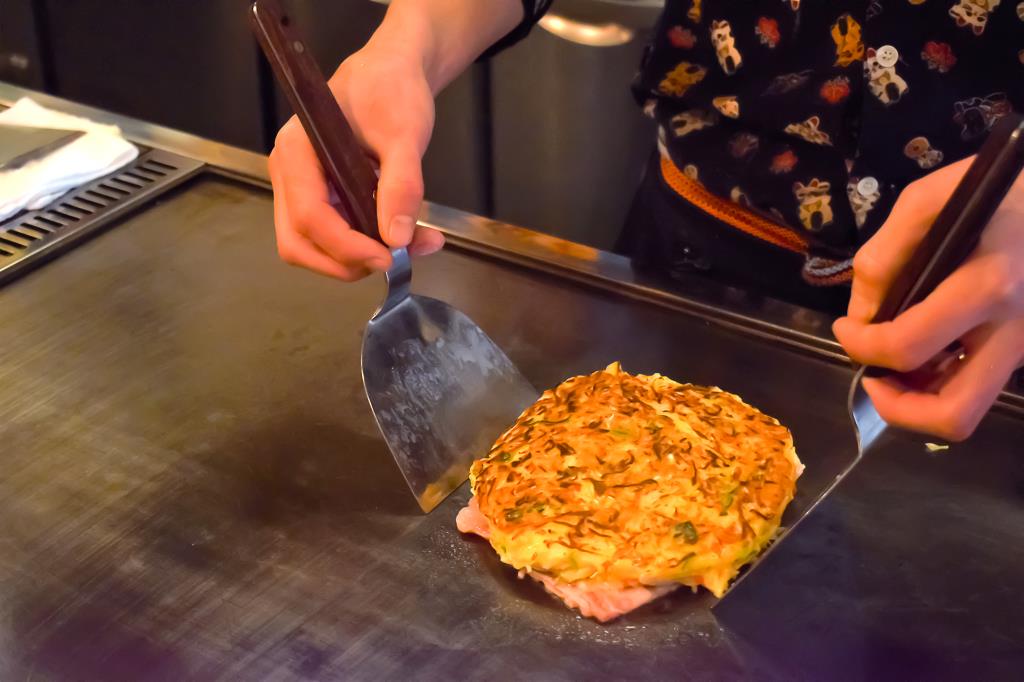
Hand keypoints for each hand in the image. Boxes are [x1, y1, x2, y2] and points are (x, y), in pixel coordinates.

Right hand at [267, 45, 443, 280]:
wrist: (392, 73)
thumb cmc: (391, 90)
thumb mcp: (405, 134)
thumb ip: (401, 185)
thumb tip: (396, 237)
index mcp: (296, 151)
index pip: (309, 215)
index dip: (346, 246)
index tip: (388, 257)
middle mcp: (289, 173)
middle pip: (299, 242)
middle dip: (345, 262)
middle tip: (394, 260)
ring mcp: (302, 188)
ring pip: (314, 246)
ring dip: (358, 259)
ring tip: (411, 246)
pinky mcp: (322, 198)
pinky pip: (334, 235)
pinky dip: (366, 246)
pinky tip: (404, 237)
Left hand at [833, 156, 1023, 440]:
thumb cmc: (999, 189)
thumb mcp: (929, 198)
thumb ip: (884, 255)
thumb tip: (863, 313)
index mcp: (986, 287)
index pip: (906, 347)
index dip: (860, 347)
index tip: (845, 327)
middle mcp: (1017, 331)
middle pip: (954, 415)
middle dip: (897, 407)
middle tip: (874, 375)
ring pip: (971, 409)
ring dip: (922, 399)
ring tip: (896, 363)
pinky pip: (982, 384)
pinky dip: (946, 381)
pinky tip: (931, 348)